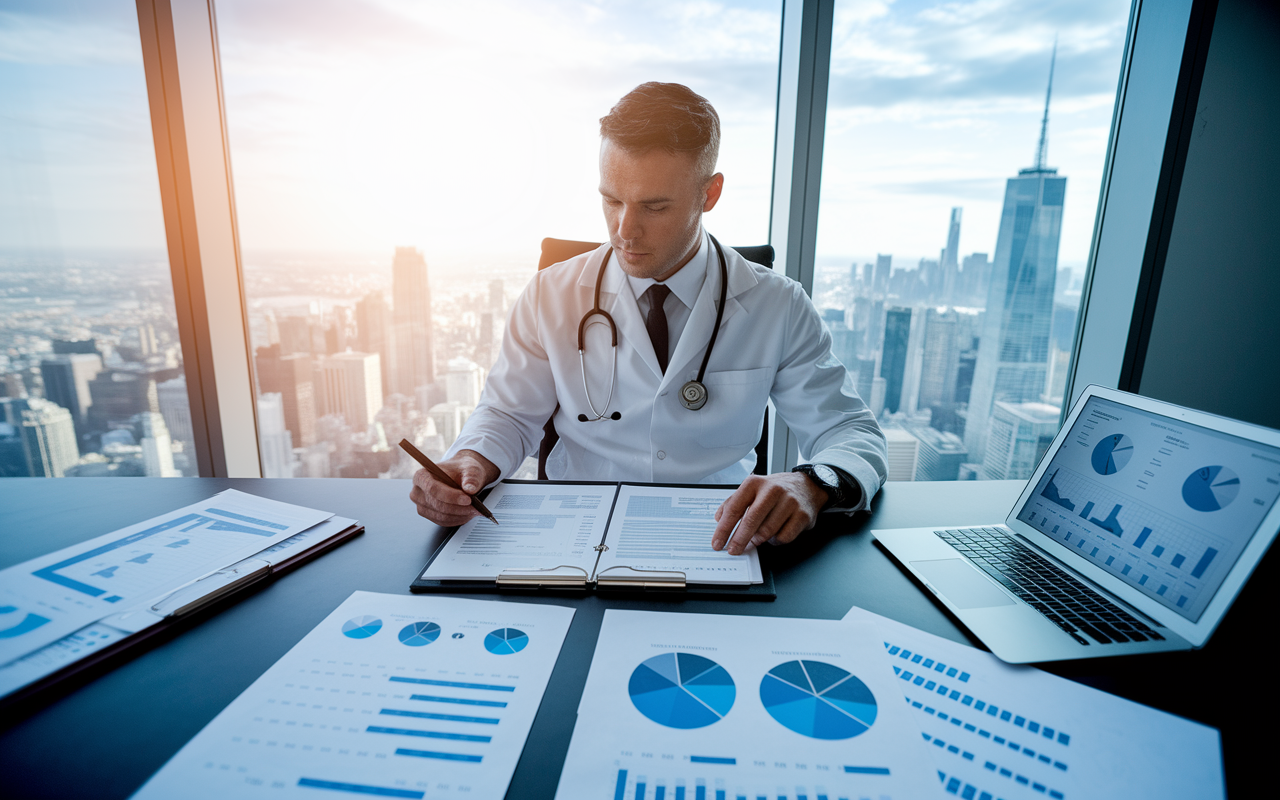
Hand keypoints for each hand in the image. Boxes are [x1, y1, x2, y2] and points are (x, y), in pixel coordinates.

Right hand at [408, 449, 499, 526]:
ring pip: (441, 516)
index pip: (433, 489)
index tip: (468, 499)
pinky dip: (457, 520)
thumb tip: (470, 489)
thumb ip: (471, 477)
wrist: (462, 476)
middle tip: (476, 508)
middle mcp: (418, 491)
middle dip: (459, 508)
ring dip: (460, 515)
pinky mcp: (429, 515)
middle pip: (437, 505)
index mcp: (422, 475)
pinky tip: (467, 514)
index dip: (451, 496)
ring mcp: (421, 505)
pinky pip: (443, 522)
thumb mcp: (470, 469)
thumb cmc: (462, 470)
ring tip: (475, 510)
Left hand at [711, 472, 826, 554]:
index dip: (723, 529)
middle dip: (739, 540)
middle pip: (751, 521)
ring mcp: (789, 502)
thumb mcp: (753, 489)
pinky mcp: (802, 515)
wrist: (807, 486)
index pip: (734, 508)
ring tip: (757, 537)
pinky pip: (783, 537)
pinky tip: (774, 534)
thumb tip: (719, 518)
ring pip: (767, 532)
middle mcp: (772, 490)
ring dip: (758, 539)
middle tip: (733, 550)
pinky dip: (775, 541)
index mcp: (755, 483)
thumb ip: (733, 502)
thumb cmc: (776, 490)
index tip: (718, 543)